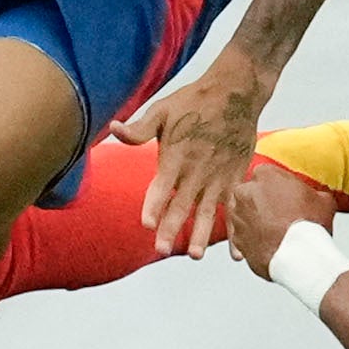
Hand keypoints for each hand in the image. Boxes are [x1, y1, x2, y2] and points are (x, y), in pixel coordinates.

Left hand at [110, 46, 274, 257]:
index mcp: (176, 156)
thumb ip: (139, 128)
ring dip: (200, 234)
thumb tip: (112, 129)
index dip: (154, 204)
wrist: (235, 93)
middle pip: (181, 204)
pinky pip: (234, 209)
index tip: (147, 223)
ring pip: (207, 211)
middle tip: (162, 249)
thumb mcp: (162, 110)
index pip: (162, 186)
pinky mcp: (234, 179)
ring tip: (194, 255)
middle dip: (171, 227)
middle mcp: (197, 171)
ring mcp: (217, 177)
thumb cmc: (193, 101)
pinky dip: (235, 232)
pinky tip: (235, 255)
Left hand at [224, 157, 343, 277]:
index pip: (267, 173)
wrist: (298, 256)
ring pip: (245, 215)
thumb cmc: (310, 225)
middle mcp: (246, 193)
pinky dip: (254, 240)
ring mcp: (239, 216)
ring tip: (277, 232)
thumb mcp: (323, 200)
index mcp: (266, 175)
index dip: (277, 185)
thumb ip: (315, 193)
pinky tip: (271, 245)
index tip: (286, 194)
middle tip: (280, 214)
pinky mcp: (236, 239)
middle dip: (262, 201)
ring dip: (257, 221)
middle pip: (252, 192)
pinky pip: (244, 236)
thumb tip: (320, 196)